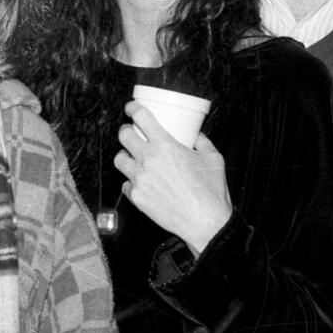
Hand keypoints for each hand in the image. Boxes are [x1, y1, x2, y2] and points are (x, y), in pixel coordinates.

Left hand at [116, 101, 231, 255]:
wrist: (205, 223)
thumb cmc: (211, 191)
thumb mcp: (213, 158)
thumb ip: (203, 142)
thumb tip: (196, 134)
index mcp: (165, 145)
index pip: (141, 117)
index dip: (132, 108)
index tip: (131, 108)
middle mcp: (148, 160)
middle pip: (123, 135)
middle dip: (127, 131)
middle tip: (133, 134)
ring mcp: (139, 179)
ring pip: (119, 160)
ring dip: (126, 156)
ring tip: (134, 159)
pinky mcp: (136, 198)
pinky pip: (126, 184)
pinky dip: (131, 182)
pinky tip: (141, 183)